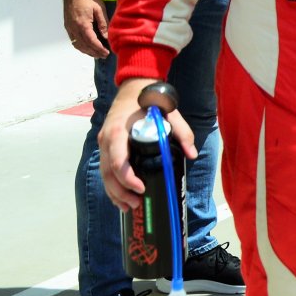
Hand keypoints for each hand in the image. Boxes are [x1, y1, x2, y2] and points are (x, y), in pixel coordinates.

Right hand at [63, 0, 109, 58]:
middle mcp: (74, 29)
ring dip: (87, 51)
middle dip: (94, 52)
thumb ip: (103, 24)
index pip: (92, 41)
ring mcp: (69, 28)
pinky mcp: (68, 27)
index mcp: (83, 25)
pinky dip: (80, 46)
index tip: (106, 53)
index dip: (99, 49)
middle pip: (84, 45)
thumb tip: (106, 37)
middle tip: (103, 56)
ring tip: (96, 54)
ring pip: (77, 45)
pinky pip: (73, 40)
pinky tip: (86, 48)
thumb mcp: (99, 9)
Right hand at [100, 79, 196, 210]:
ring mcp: (103, 145)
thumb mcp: (169, 114)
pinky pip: (106, 171)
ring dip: (115, 193)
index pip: (118, 161)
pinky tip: (121, 198)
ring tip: (130, 206)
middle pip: (109, 174)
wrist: (134, 89)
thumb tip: (191, 154)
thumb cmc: (150, 103)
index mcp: (118, 132)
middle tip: (137, 204)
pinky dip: (112, 186)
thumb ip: (182, 133)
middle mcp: (106, 140)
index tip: (141, 188)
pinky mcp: (105, 148)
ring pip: (105, 175)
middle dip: (121, 192)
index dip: (127, 178)